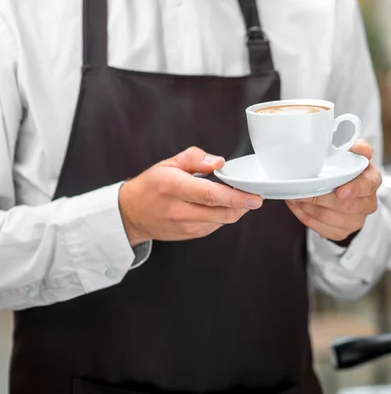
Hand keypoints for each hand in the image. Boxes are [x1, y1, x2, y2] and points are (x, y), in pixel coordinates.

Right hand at [119, 147, 262, 245]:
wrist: (131, 214)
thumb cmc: (152, 185)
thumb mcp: (169, 163)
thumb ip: (195, 158)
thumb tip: (218, 162)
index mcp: (174, 187)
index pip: (210, 195)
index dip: (236, 197)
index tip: (254, 197)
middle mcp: (179, 210)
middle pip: (221, 212)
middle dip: (243, 206)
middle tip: (255, 197)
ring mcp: (185, 226)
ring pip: (222, 220)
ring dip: (235, 209)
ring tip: (237, 197)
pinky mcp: (191, 235)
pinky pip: (215, 225)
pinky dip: (223, 215)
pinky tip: (221, 205)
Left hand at [285, 139, 381, 241]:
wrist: (345, 190)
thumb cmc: (347, 169)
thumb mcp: (353, 154)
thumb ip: (359, 148)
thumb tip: (360, 147)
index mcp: (372, 180)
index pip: (368, 185)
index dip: (355, 189)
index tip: (340, 192)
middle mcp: (368, 203)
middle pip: (344, 206)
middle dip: (319, 198)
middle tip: (300, 191)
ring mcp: (356, 220)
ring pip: (328, 218)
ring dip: (308, 207)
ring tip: (294, 196)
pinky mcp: (342, 232)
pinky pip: (321, 228)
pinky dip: (305, 217)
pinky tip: (297, 206)